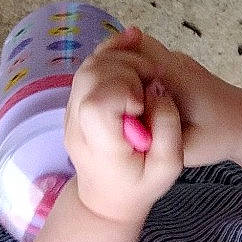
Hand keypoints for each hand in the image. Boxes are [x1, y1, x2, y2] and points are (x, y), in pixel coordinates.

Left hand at [65, 29, 184, 223]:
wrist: (106, 200)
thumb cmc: (140, 186)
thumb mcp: (169, 169)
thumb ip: (168, 128)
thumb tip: (157, 91)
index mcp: (100, 146)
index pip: (96, 104)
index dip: (121, 91)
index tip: (141, 103)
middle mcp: (78, 125)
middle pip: (91, 76)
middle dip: (127, 69)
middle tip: (151, 83)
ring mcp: (71, 112)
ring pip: (89, 66)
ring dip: (122, 60)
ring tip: (147, 73)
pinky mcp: (76, 103)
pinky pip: (89, 67)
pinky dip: (111, 52)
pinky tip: (132, 41)